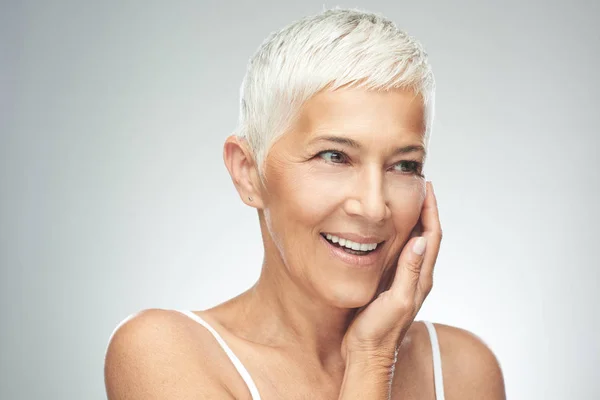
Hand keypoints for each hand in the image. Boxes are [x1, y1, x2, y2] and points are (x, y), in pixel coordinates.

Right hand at [341, 181, 441, 363]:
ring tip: (405, 201)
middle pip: (426, 235)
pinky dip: (399, 235)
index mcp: (420, 278)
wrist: (368, 353)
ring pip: (413, 242)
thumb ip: (408, 273)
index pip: (432, 236)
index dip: (431, 211)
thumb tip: (420, 240)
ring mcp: (403, 279)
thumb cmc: (380, 332)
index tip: (426, 188)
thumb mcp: (395, 301)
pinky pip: (399, 252)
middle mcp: (416, 276)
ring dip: (413, 220)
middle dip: (425, 210)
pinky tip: (388, 229)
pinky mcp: (390, 283)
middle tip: (417, 187)